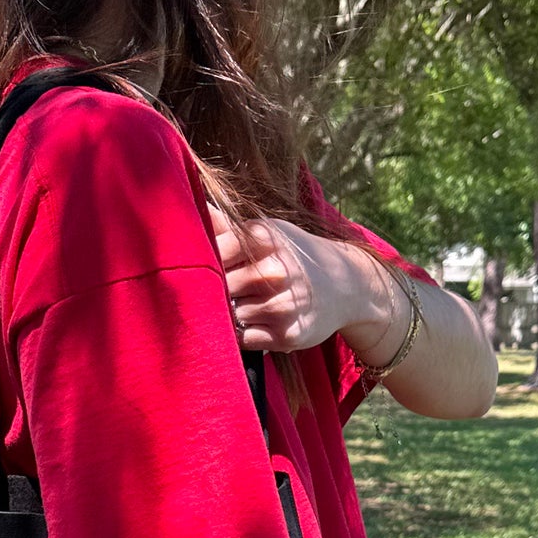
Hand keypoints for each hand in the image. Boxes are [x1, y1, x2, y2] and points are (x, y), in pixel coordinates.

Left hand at [211, 207, 401, 360]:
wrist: (345, 285)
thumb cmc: (292, 255)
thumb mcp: (267, 233)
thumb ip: (226, 225)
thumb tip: (192, 199)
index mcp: (266, 239)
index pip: (215, 253)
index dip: (203, 264)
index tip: (199, 268)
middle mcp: (276, 271)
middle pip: (221, 287)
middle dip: (212, 292)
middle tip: (210, 293)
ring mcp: (283, 305)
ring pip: (231, 314)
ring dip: (227, 314)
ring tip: (236, 307)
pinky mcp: (287, 335)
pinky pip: (244, 338)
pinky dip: (240, 334)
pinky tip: (248, 323)